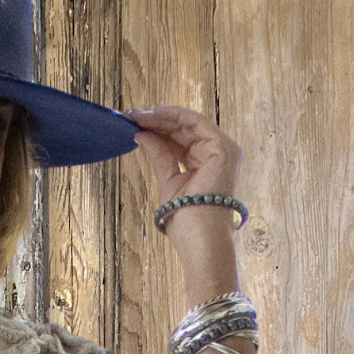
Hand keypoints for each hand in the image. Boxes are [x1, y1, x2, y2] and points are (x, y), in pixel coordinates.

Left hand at [124, 102, 247, 318]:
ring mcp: (222, 149)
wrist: (200, 239)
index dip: (158, 129)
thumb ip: (160, 156)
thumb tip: (141, 136)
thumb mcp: (168, 181)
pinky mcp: (222, 147)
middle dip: (156, 120)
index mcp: (207, 163)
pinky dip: (174, 116)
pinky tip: (153, 114)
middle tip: (131, 114)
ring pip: (188, 123)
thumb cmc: (186, 221)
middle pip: (183, 129)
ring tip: (136, 114)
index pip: (180, 140)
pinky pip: (195, 123)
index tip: (134, 123)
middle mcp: (216, 153)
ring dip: (161, 116)